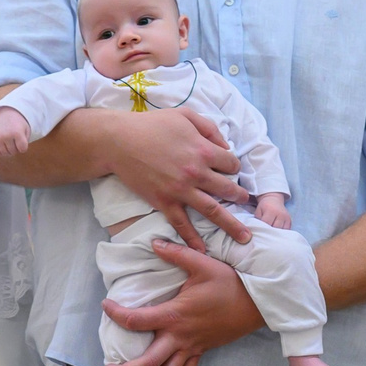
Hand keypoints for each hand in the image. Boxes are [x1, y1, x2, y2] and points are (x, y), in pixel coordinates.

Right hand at [0, 105, 31, 157]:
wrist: (7, 114)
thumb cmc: (19, 124)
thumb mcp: (27, 130)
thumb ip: (25, 142)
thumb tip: (18, 152)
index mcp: (17, 133)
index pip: (23, 149)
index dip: (24, 147)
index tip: (23, 140)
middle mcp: (7, 136)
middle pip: (14, 152)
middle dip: (16, 148)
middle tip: (16, 140)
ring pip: (5, 153)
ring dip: (9, 151)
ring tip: (11, 143)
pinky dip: (2, 152)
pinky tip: (5, 146)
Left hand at [100, 236, 262, 365]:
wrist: (258, 303)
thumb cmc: (230, 283)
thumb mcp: (203, 264)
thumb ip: (176, 254)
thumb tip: (154, 243)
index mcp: (175, 315)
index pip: (136, 320)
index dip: (116, 314)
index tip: (106, 306)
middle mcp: (180, 336)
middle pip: (147, 361)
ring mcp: (191, 347)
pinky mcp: (201, 352)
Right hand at [108, 107, 254, 245]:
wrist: (119, 141)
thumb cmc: (152, 125)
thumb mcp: (185, 115)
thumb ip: (209, 128)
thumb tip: (225, 145)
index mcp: (203, 150)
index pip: (231, 164)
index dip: (234, 167)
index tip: (231, 171)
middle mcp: (196, 173)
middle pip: (228, 189)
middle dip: (240, 196)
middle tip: (246, 202)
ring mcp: (180, 190)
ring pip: (212, 211)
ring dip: (230, 224)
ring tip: (243, 236)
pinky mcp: (164, 201)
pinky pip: (181, 223)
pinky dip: (192, 238)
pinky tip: (202, 250)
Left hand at [252, 193, 291, 230]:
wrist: (274, 200)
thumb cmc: (264, 206)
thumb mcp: (258, 211)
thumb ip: (257, 220)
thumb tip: (259, 230)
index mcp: (271, 211)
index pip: (267, 223)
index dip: (262, 228)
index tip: (260, 231)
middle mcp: (280, 214)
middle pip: (275, 228)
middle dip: (269, 232)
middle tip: (266, 234)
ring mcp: (286, 217)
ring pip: (281, 231)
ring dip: (275, 233)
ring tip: (271, 234)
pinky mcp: (289, 220)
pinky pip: (286, 230)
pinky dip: (281, 233)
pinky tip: (277, 232)